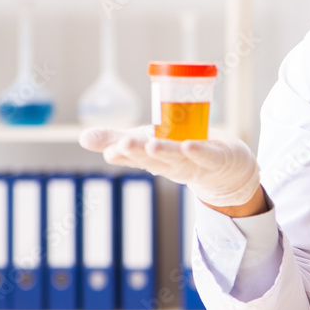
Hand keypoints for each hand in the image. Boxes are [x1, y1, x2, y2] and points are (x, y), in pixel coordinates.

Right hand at [79, 126, 260, 208]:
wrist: (227, 171)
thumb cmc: (183, 153)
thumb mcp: (150, 143)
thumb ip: (118, 139)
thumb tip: (82, 138)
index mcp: (154, 159)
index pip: (134, 155)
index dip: (122, 152)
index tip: (110, 149)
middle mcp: (171, 164)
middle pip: (152, 158)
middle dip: (138, 151)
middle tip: (123, 144)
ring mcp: (195, 163)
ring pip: (177, 158)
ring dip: (164, 152)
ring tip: (151, 145)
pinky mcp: (217, 159)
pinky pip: (207, 155)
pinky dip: (199, 151)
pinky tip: (189, 146)